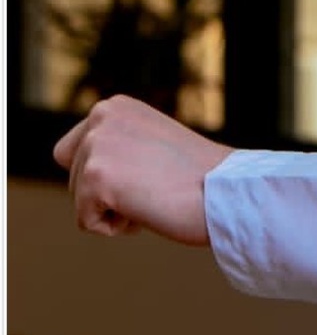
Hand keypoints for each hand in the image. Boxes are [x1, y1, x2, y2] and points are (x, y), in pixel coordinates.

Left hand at [53, 94, 233, 245]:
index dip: (107, 176)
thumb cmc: (198, 176)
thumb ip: (119, 145)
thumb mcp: (151, 143)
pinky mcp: (95, 177)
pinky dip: (115, 228)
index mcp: (114, 106)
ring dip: (115, 209)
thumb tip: (95, 170)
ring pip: (80, 201)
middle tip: (155, 184)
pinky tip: (147, 209)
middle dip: (109, 193)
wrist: (225, 190)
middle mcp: (101, 116)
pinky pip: (87, 222)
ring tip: (154, 193)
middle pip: (73, 179)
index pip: (73, 154)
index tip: (148, 172)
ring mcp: (97, 144)